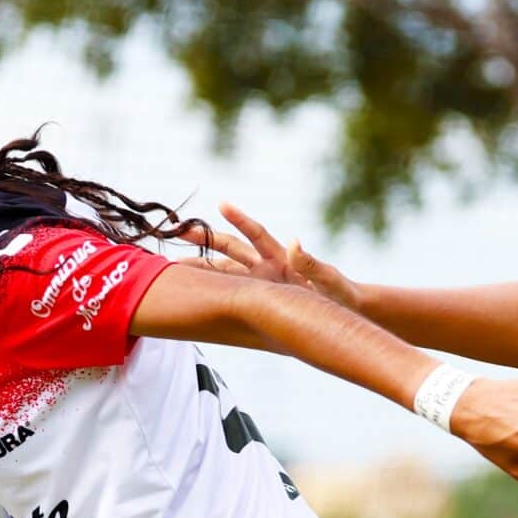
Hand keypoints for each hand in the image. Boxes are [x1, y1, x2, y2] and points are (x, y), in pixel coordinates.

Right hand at [192, 204, 362, 312]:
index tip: (221, 205)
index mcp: (281, 258)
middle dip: (205, 239)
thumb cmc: (340, 295)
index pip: (255, 234)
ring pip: (223, 272)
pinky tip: (192, 294)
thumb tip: (294, 241)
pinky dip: (212, 292)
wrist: (344, 312)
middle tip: (179, 231)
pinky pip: (229, 295)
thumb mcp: (328, 280)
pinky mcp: (257, 301)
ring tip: (173, 266)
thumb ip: (311, 263)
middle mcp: (266, 268)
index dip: (239, 219)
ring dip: (201, 267)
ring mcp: (259, 285)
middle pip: (230, 249)